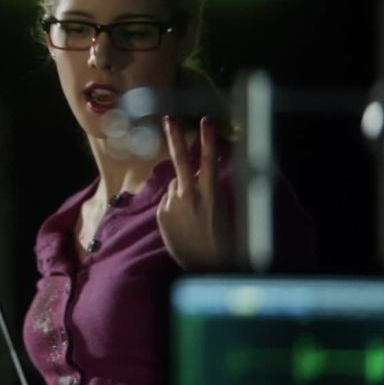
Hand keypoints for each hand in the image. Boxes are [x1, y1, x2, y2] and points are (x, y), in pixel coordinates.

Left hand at [156, 116, 232, 269]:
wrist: (206, 266)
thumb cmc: (221, 237)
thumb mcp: (222, 209)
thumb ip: (208, 188)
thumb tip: (196, 172)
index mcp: (210, 196)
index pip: (209, 162)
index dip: (207, 140)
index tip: (206, 121)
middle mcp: (188, 198)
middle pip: (181, 162)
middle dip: (175, 138)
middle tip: (168, 118)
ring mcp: (172, 206)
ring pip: (175, 186)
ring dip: (183, 193)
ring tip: (194, 216)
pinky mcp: (161, 214)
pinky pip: (168, 201)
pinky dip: (175, 206)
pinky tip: (184, 223)